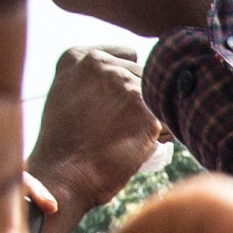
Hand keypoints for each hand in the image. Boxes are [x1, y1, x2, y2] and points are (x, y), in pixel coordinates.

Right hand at [26, 44, 165, 231]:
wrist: (62, 177)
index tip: (115, 104)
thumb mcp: (68, 95)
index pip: (129, 55)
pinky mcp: (146, 110)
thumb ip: (96, 78)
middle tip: (123, 126)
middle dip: (143, 98)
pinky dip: (165, 134)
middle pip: (147, 74)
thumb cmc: (65, 145)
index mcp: (79, 56)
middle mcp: (102, 64)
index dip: (129, 80)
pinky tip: (143, 146)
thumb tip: (136, 76)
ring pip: (160, 95)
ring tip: (130, 137)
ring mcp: (125, 84)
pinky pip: (170, 119)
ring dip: (156, 114)